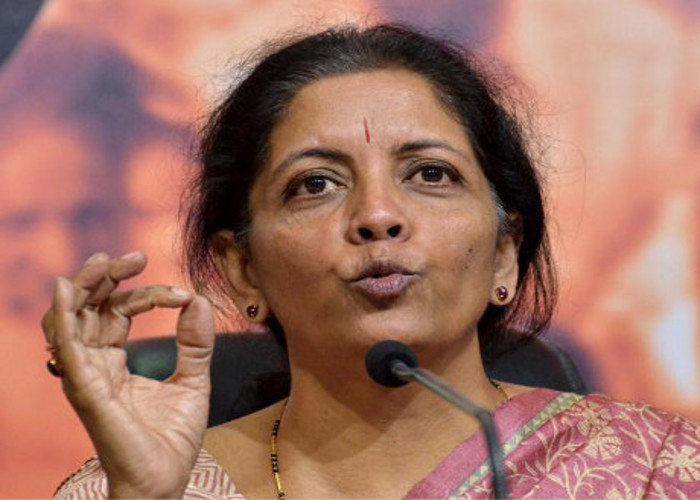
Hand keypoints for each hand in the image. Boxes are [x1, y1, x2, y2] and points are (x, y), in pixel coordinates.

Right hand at [41, 252, 214, 497]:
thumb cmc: (172, 437)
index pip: (120, 311)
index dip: (148, 294)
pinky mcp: (86, 390)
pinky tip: (67, 290)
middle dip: (105, 276)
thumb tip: (198, 297)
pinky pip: (66, 348)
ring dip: (83, 286)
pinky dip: (62, 317)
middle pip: (87, 308)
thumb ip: (195, 342)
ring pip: (69, 319)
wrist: (166, 479)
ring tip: (105, 261)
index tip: (183, 294)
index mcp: (115, 361)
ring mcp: (87, 376)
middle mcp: (95, 364)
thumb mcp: (193, 380)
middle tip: (135, 256)